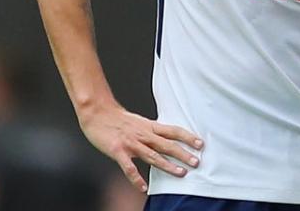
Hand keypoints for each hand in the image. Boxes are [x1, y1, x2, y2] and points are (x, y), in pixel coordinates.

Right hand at [79, 102, 202, 192]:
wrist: (98, 112)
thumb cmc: (119, 119)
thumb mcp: (141, 122)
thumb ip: (153, 130)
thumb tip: (169, 137)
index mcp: (150, 126)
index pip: (173, 131)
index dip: (188, 137)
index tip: (200, 144)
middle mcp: (143, 135)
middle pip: (167, 145)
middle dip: (183, 154)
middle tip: (196, 162)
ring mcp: (131, 143)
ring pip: (153, 156)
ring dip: (168, 165)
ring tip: (181, 173)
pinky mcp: (118, 151)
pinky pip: (129, 167)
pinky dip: (136, 178)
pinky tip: (143, 187)